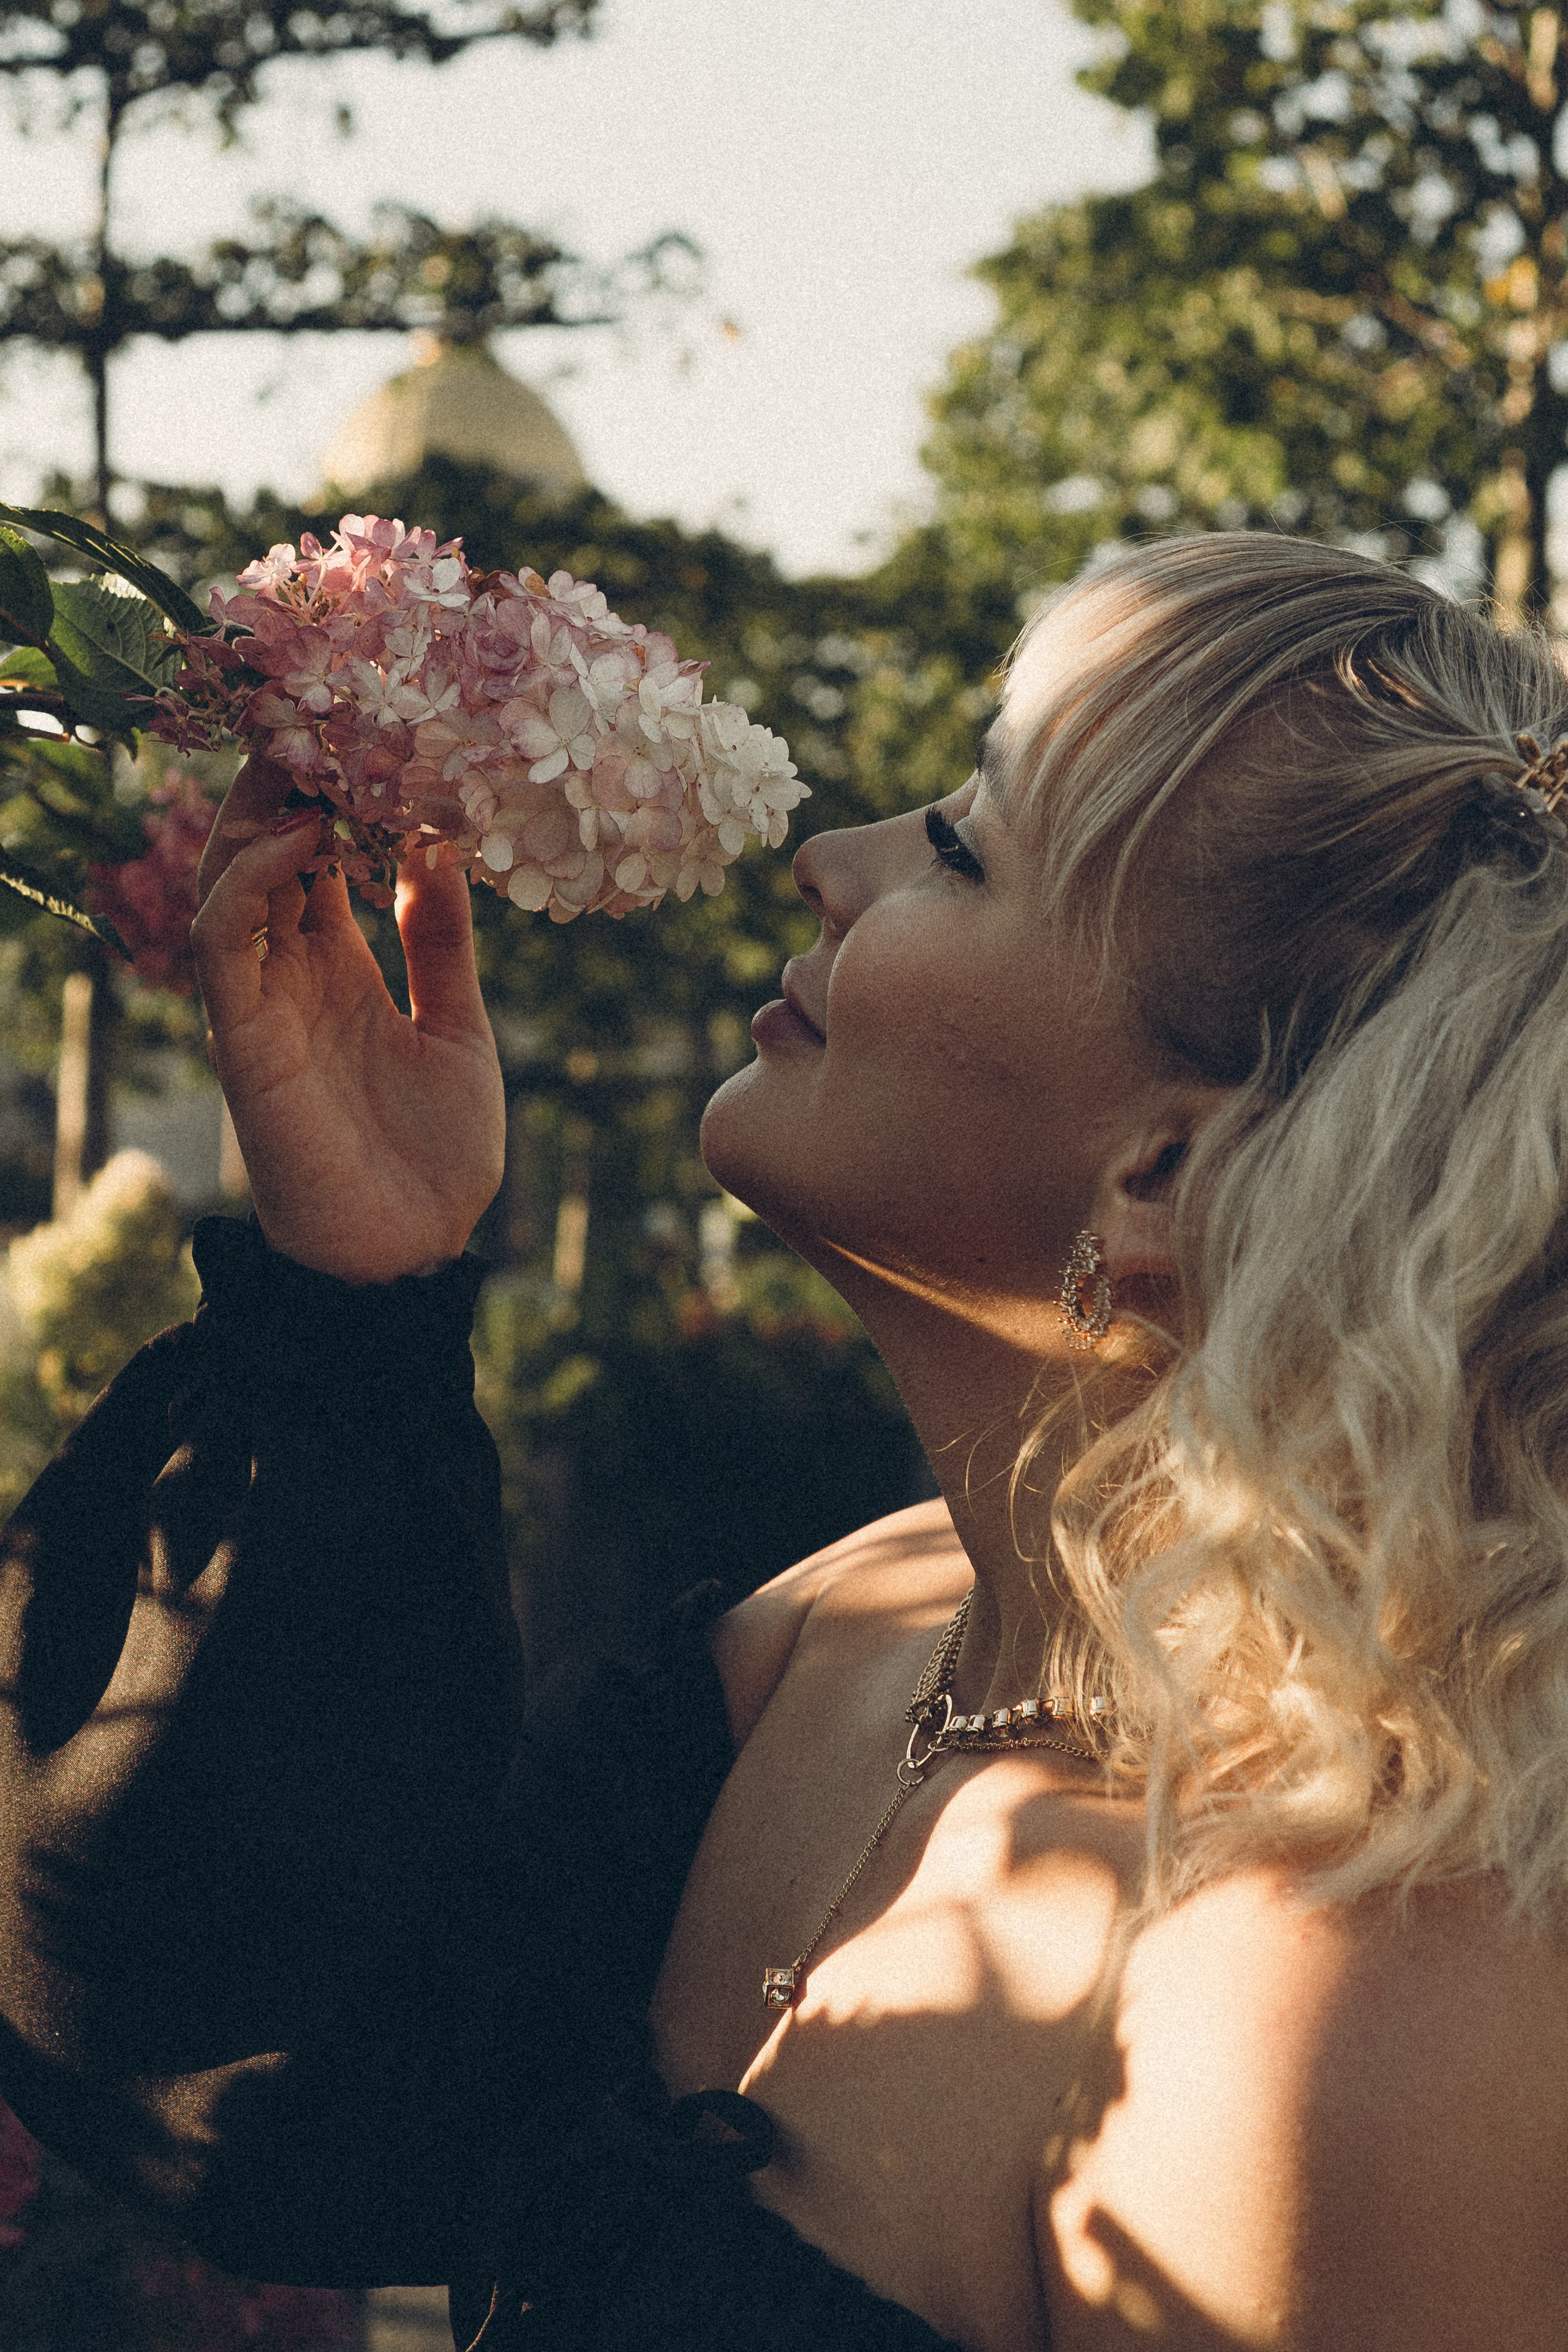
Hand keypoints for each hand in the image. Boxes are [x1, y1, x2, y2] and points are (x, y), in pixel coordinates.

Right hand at [192, 756, 504, 1282]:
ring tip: (310, 755)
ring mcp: (262, 1001)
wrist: (415, 1250)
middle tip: (327, 715)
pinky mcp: (243, 1035)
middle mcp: (293, 972)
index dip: (333, 793)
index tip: (371, 730)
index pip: (315, 856)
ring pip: (225, 878)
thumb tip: (441, 842)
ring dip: (259, 812)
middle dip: (285, 782)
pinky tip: (297, 840)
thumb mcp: (460, 1025)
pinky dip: (250, 880)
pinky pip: (223, 939)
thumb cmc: (437, 1153)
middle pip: (262, 850)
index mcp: (343, 966)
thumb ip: (444, 940)